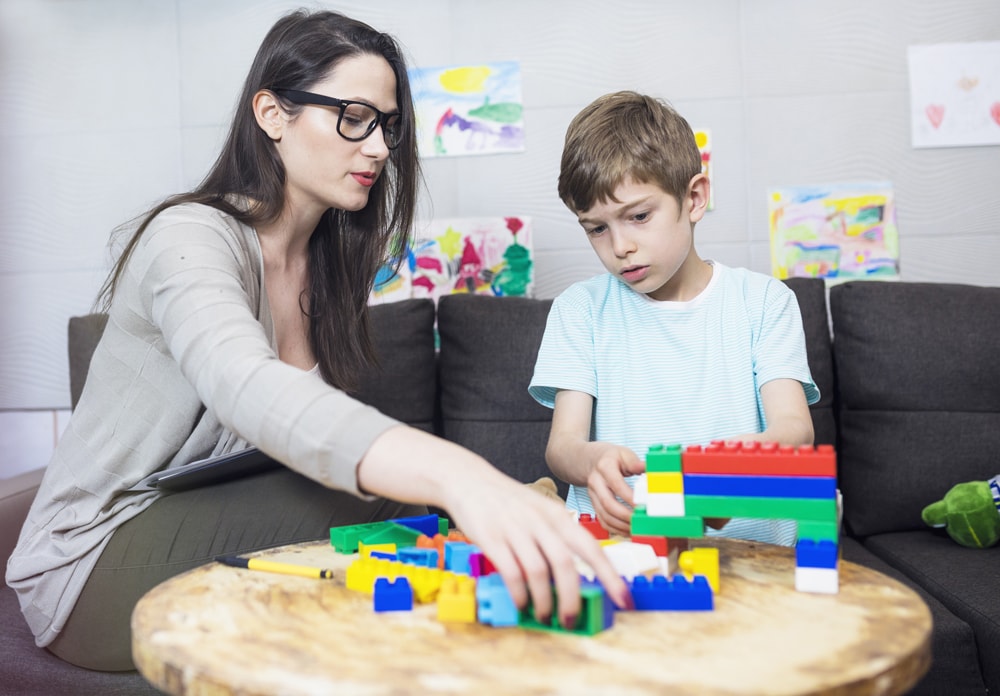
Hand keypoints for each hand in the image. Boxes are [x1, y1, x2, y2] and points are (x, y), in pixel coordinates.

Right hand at [444, 467, 632, 628]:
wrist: (469, 479)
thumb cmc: (509, 503)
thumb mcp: (540, 512)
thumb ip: (557, 538)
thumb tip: (574, 578)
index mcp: (557, 516)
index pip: (591, 548)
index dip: (610, 576)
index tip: (623, 599)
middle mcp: (540, 522)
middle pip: (566, 564)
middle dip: (572, 597)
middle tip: (571, 619)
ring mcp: (515, 530)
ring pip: (539, 571)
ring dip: (544, 600)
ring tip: (544, 615)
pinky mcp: (491, 538)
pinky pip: (511, 572)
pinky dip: (520, 593)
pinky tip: (522, 603)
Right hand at [583, 442, 645, 535]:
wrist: (589, 460)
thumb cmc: (610, 457)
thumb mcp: (623, 453)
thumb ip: (636, 463)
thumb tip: (651, 470)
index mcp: (604, 467)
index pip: (617, 485)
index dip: (630, 498)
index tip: (643, 506)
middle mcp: (596, 482)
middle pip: (608, 504)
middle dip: (626, 516)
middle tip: (641, 520)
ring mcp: (593, 495)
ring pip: (604, 516)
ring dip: (621, 525)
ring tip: (637, 528)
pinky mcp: (594, 505)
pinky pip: (603, 521)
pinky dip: (616, 529)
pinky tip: (628, 530)